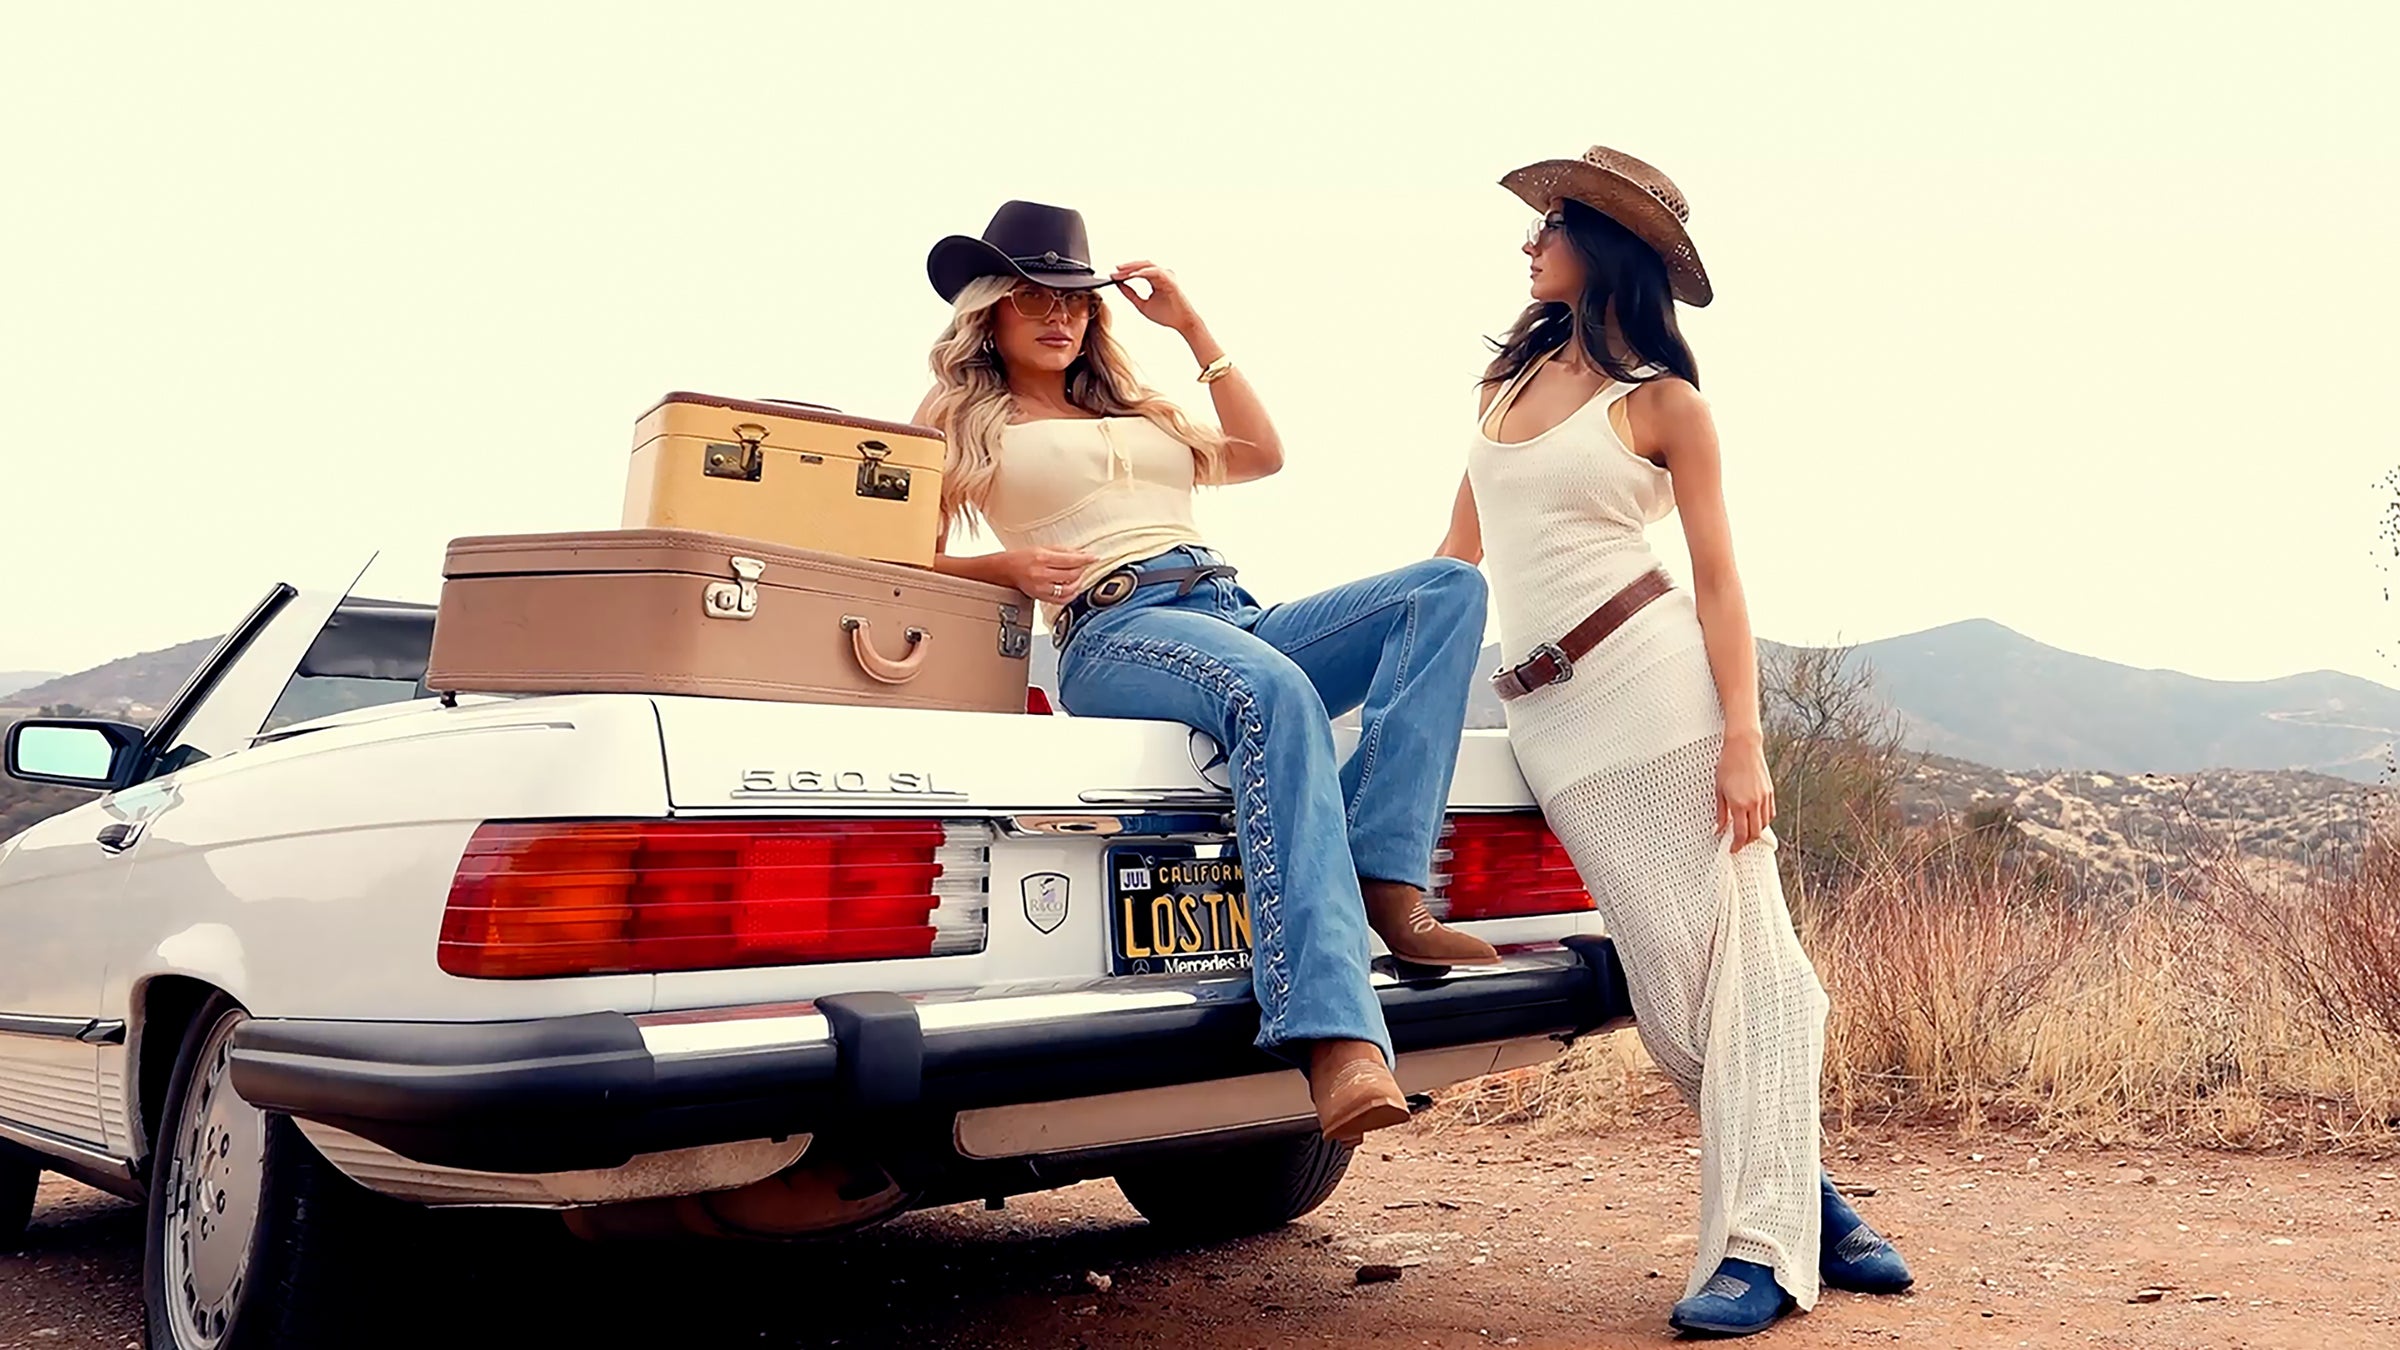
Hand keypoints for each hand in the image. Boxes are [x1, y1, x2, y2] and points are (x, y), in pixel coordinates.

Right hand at [1003, 547, 1097, 600]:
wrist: (1005, 570)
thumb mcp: (1041, 547)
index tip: (1094, 557)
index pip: (1071, 560)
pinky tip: (1073, 588)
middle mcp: (1041, 574)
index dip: (1086, 559)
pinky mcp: (1041, 597)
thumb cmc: (1021, 557)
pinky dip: (1071, 594)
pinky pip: (1062, 599)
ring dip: (1078, 582)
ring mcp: (1041, 588)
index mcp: (1042, 558)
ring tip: (1079, 576)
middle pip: (1072, 574)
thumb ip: (1062, 551)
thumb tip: (1081, 553)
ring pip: (1069, 588)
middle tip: (1085, 565)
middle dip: (1082, 569)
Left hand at [1111, 261, 1201, 334]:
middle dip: (1127, 267)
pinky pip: (1154, 272)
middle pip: (1141, 265)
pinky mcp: (1170, 279)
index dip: (1124, 272)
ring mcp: (1166, 276)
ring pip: (1147, 266)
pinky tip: (1132, 275)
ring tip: (1121, 272)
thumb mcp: (1141, 304)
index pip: (1138, 271)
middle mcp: (1161, 275)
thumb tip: (1118, 285)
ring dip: (1133, 268)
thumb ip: (1130, 294)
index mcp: (1155, 279)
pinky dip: (1143, 272)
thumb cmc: (1166, 315)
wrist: (1182, 322)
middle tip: (1114, 271)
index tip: (1112, 275)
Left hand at [1716, 734, 1775, 852]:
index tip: (1732, 849)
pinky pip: (1770, 813)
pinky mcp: (1770, 792)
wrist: (1743, 746)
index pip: (1741, 833)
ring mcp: (1764, 798)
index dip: (1737, 845)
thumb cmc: (1727, 764)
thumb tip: (1719, 828)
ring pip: (1764, 824)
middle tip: (1737, 843)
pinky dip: (1763, 820)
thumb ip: (1720, 812)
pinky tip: (1755, 819)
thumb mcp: (1719, 790)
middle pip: (1755, 833)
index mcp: (1740, 804)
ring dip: (1756, 832)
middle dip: (1746, 842)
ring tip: (1745, 832)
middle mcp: (1755, 803)